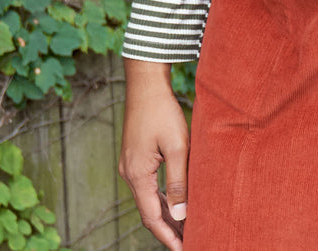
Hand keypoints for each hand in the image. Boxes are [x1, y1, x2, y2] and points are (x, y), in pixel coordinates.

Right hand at [119, 59, 189, 248]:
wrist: (145, 82)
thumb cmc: (162, 111)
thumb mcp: (177, 146)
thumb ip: (179, 181)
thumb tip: (181, 215)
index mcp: (137, 174)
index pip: (152, 217)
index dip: (168, 236)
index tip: (184, 249)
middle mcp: (129, 173)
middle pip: (149, 211)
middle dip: (167, 229)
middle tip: (188, 241)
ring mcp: (130, 164)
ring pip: (148, 198)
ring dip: (165, 213)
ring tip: (185, 227)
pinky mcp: (135, 156)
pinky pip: (148, 185)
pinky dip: (161, 197)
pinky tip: (175, 200)